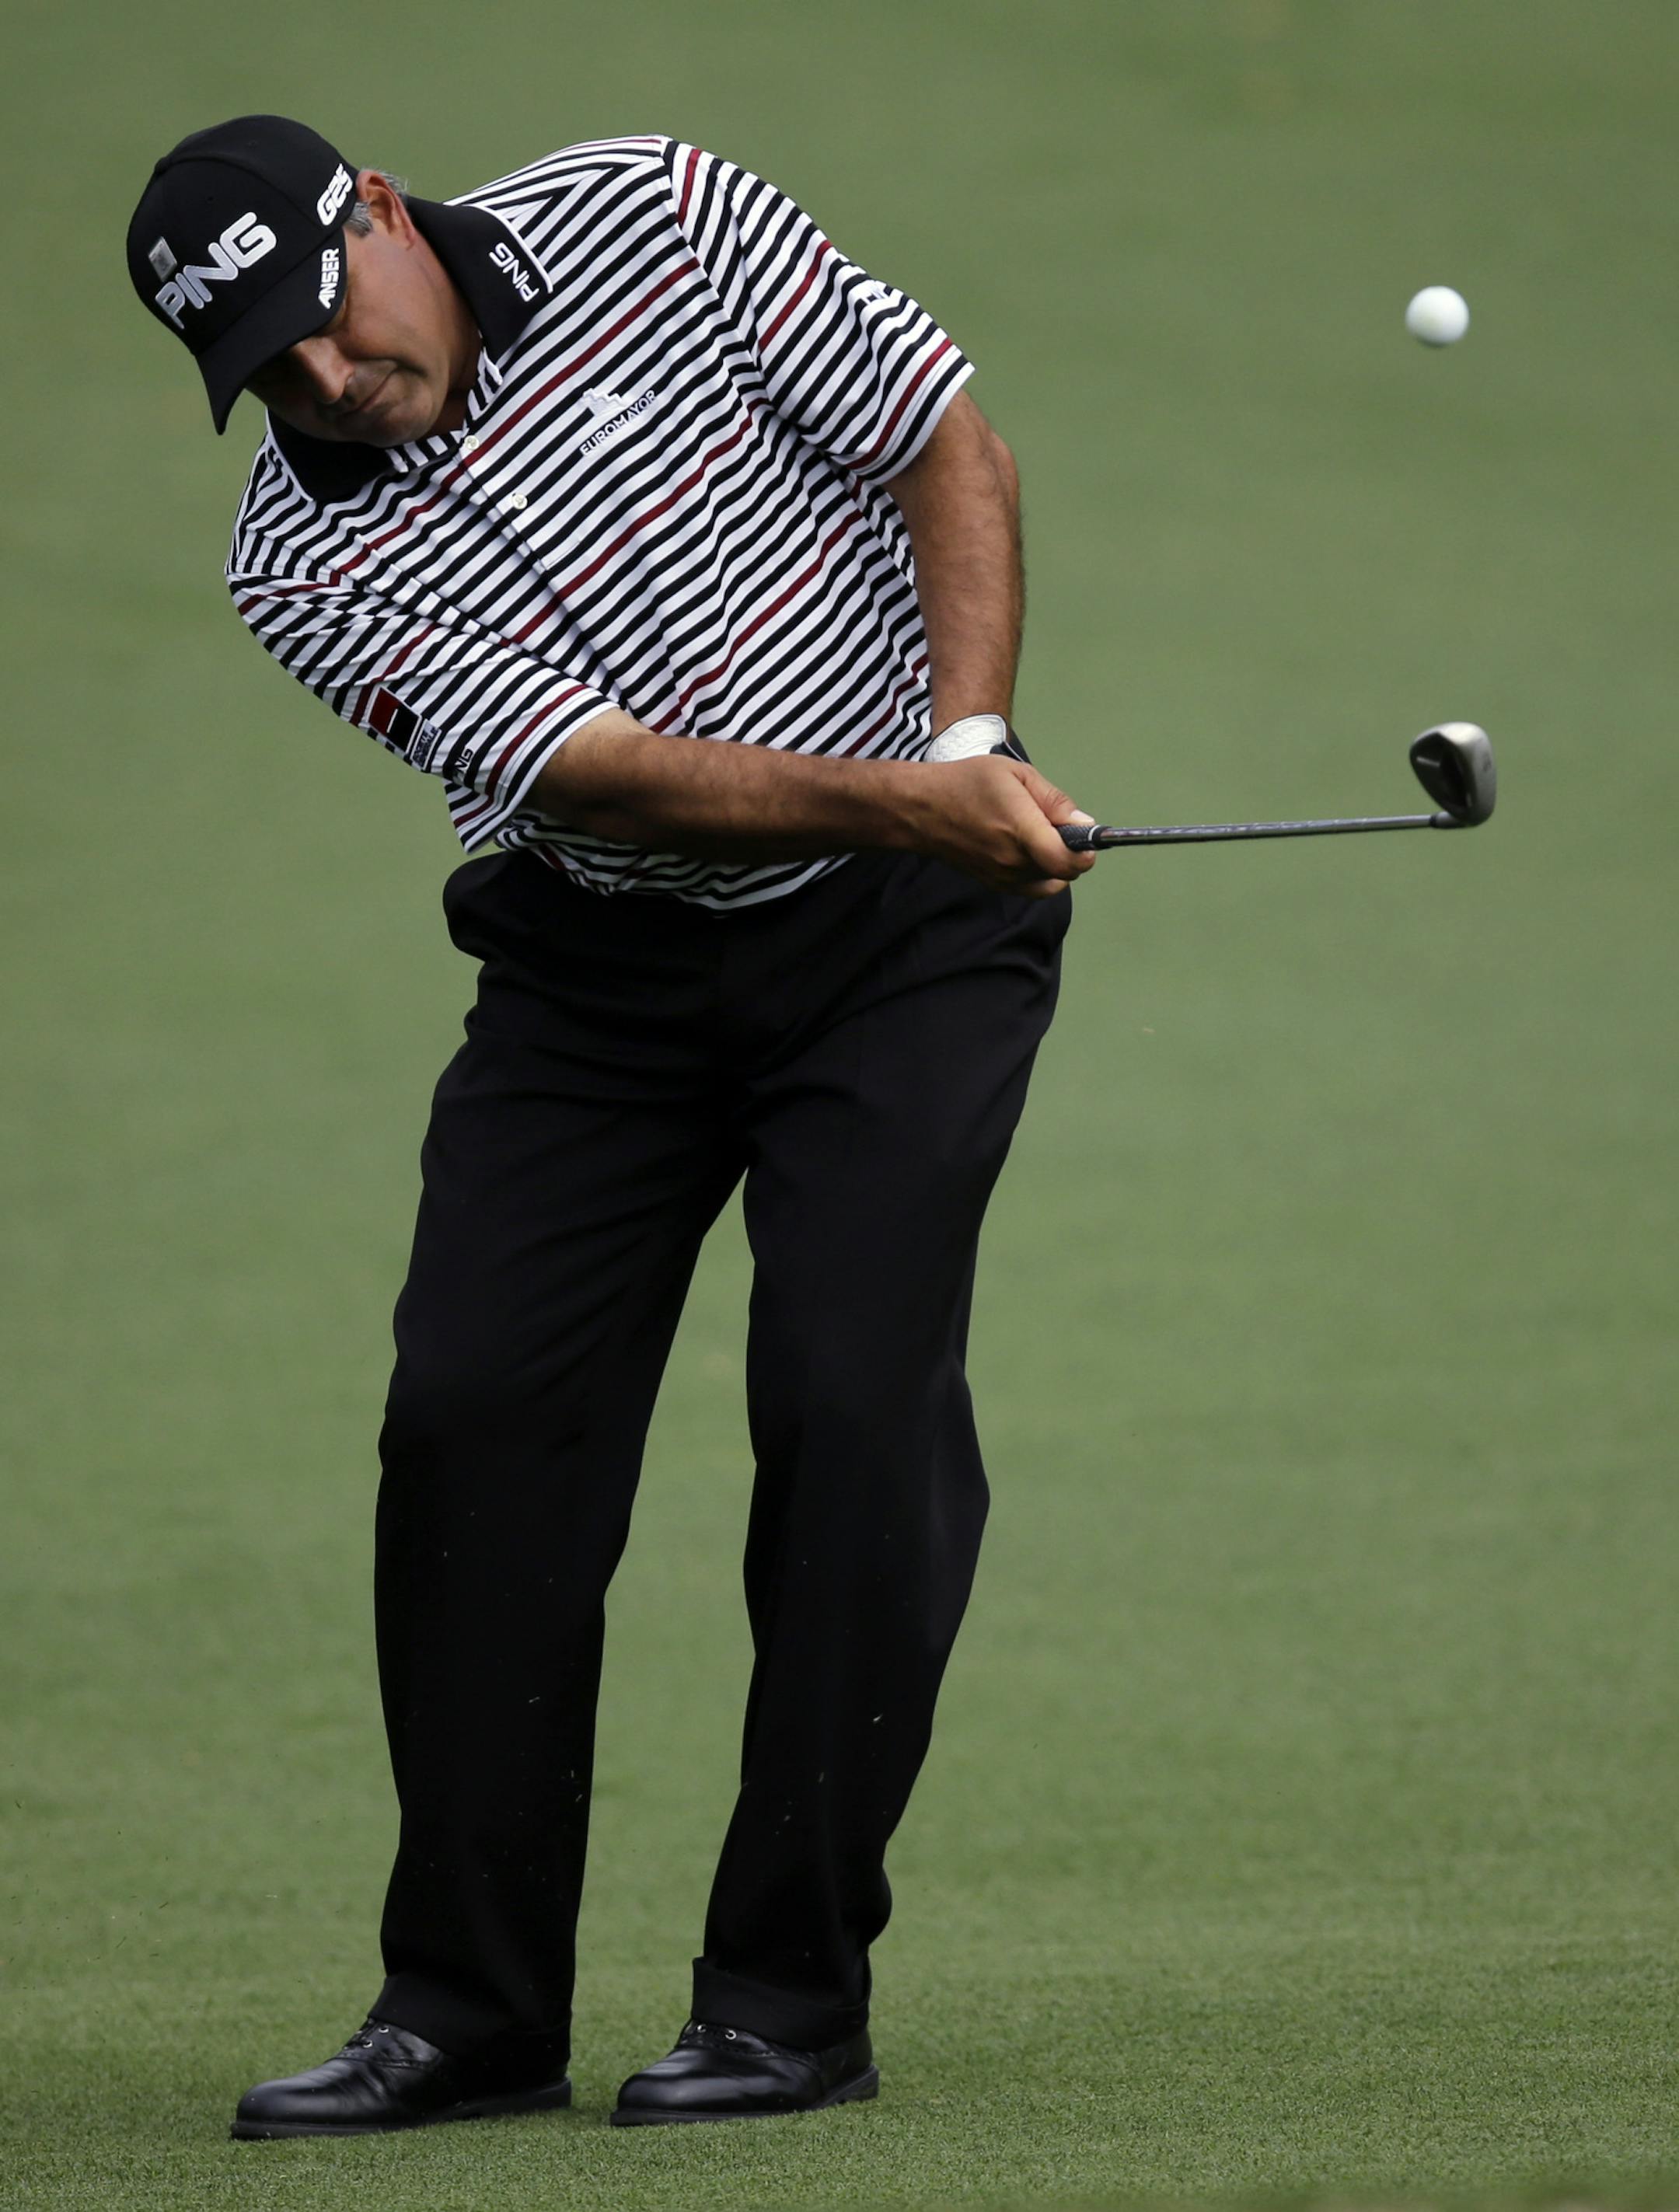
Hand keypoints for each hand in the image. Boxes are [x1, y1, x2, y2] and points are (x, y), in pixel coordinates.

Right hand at [906, 755, 1096, 896]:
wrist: (922, 809)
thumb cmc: (968, 782)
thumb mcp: (1016, 774)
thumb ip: (1054, 800)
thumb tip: (1085, 823)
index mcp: (1021, 830)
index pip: (1068, 862)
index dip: (1086, 852)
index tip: (1087, 837)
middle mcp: (1013, 861)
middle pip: (1064, 872)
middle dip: (1071, 850)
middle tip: (1057, 825)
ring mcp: (1003, 877)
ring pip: (1050, 880)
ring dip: (1054, 861)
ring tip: (1037, 834)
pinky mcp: (995, 885)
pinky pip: (1033, 887)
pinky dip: (1041, 873)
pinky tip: (1029, 849)